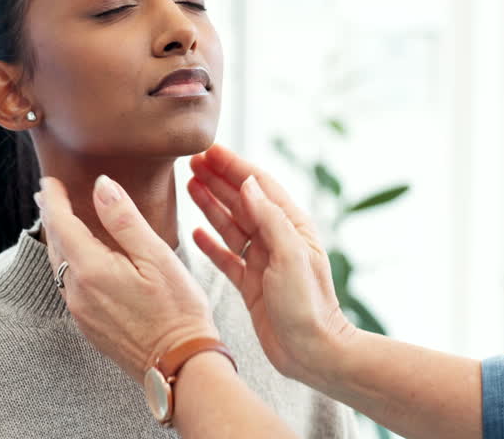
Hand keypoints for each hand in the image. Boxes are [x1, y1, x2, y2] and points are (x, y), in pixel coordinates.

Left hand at [36, 175, 219, 380]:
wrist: (180, 366)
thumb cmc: (177, 309)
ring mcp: (80, 312)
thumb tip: (101, 185)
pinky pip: (69, 285)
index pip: (60, 223)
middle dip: (52, 216)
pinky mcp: (88, 326)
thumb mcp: (156, 256)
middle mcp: (77, 291)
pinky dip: (70, 263)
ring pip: (60, 266)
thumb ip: (124, 219)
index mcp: (91, 269)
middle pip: (55, 244)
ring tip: (62, 221)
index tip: (49, 180)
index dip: (53, 198)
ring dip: (59, 240)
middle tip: (49, 194)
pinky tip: (81, 259)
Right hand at [188, 144, 354, 384]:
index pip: (259, 186)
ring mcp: (262, 262)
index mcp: (291, 227)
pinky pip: (226, 257)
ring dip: (210, 204)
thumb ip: (269, 218)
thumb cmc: (309, 306)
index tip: (210, 150)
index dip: (234, 166)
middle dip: (218, 179)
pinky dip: (210, 243)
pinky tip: (195, 232)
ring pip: (230, 225)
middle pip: (241, 201)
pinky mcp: (250, 284)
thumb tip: (248, 184)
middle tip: (191, 162)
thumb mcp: (290, 255)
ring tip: (189, 185)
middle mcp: (276, 240)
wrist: (314, 353)